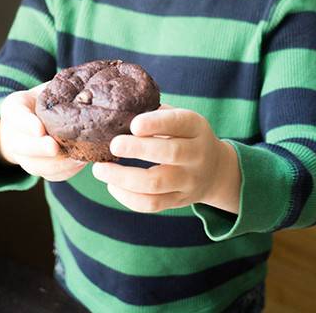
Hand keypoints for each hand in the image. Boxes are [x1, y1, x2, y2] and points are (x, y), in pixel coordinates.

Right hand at [0, 83, 85, 181]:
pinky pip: (50, 176)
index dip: (27, 124)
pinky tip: (81, 163)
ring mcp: (24, 155)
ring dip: (56, 164)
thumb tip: (87, 89)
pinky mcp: (39, 168)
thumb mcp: (48, 88)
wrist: (35, 120)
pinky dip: (66, 172)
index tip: (39, 129)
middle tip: (54, 147)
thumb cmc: (46, 99)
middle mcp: (14, 135)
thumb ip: (60, 88)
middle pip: (22, 146)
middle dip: (39, 148)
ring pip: (36, 166)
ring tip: (77, 157)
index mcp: (14, 108)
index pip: (16, 116)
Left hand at [91, 107, 240, 213]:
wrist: (216, 169)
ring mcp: (189, 181)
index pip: (179, 123)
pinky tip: (112, 185)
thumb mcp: (177, 118)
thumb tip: (113, 111)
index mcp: (195, 127)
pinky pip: (152, 204)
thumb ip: (152, 113)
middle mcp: (196, 154)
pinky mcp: (178, 200)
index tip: (134, 124)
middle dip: (138, 149)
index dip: (156, 123)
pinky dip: (127, 197)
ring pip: (156, 183)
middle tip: (113, 145)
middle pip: (171, 153)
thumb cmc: (182, 136)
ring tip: (100, 169)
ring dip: (124, 178)